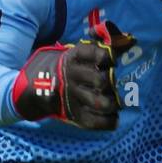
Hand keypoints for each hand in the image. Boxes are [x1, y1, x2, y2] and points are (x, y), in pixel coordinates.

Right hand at [11, 16, 135, 129]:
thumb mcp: (72, 52)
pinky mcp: (71, 114)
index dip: (107, 56)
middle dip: (112, 82)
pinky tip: (114, 118)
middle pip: (100, 80)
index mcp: (72, 57)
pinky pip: (94, 122)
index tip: (112, 60)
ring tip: (117, 102)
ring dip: (113, 103)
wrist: (32, 88)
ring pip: (100, 103)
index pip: (93, 53)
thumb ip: (98, 46)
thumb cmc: (63, 67)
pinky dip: (108, 122)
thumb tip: (129, 40)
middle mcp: (72, 76)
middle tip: (116, 84)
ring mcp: (71, 96)